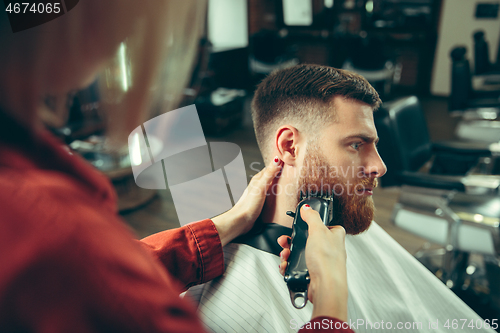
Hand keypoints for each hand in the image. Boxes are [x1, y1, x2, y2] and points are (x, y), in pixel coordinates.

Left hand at [212, 157, 282, 245]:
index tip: (289, 158)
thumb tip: (276, 160)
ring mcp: (261, 193)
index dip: (279, 162)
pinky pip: (272, 193)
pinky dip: (277, 191)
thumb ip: (269, 174)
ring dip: (279, 181)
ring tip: (288, 179)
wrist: (242, 220)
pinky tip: (281, 194)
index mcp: (258, 178)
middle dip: (281, 171)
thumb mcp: (261, 187)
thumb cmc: (249, 205)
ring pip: (272, 184)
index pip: (271, 167)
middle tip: (291, 168)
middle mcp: (259, 184)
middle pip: (272, 175)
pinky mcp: (262, 201)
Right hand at [278, 205, 347, 321]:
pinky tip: (286, 264)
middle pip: (306, 240)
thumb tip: (307, 208)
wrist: (325, 286)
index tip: (300, 224)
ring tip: (285, 254)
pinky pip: (296, 266)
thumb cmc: (327, 261)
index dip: (309, 224)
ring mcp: (320, 262)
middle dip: (292, 241)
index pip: (323, 225)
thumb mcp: (318, 231)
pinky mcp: (312, 273)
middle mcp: (329, 249)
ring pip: (299, 253)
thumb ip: (312, 217)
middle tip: (285, 241)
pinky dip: (289, 265)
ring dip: (288, 253)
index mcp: (335, 236)